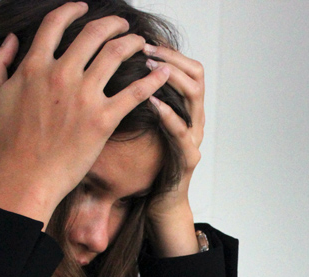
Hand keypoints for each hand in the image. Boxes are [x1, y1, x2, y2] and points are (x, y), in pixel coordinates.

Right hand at [0, 2, 170, 227]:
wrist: (23, 179)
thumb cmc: (4, 145)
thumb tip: (9, 40)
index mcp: (33, 66)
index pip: (55, 23)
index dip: (72, 10)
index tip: (83, 8)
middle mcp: (61, 74)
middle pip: (93, 33)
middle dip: (112, 23)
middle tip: (122, 25)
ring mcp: (84, 96)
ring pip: (116, 54)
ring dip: (133, 43)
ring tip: (141, 43)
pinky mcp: (103, 120)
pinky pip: (135, 92)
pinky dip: (153, 79)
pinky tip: (163, 72)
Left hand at [144, 44, 205, 256]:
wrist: (159, 204)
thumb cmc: (148, 165)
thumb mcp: (142, 126)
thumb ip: (137, 101)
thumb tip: (113, 72)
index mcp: (184, 109)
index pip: (187, 67)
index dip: (170, 51)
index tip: (146, 40)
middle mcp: (194, 119)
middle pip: (196, 74)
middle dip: (171, 58)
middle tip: (146, 49)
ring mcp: (194, 137)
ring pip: (195, 97)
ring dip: (171, 78)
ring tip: (149, 68)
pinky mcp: (188, 158)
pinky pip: (182, 131)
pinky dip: (168, 114)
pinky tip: (152, 102)